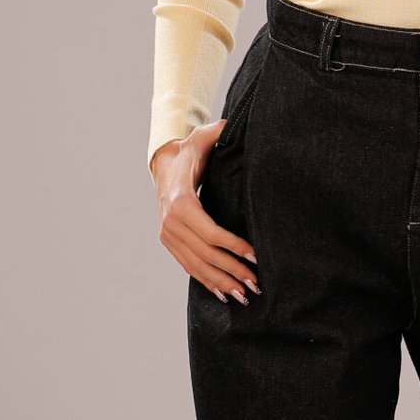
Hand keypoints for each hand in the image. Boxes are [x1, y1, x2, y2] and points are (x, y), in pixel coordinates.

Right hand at [152, 126, 259, 303]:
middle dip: (232, 271)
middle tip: (256, 284)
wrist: (163, 163)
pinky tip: (223, 294)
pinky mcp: (169, 242)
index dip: (233, 247)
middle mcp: (171, 222)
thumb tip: (235, 123)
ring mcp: (168, 235)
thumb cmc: (190, 151)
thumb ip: (218, 131)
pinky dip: (206, 282)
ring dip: (221, 282)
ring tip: (244, 295)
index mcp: (181, 202)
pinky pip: (188, 266)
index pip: (210, 232)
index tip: (255, 256)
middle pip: (205, 254)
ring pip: (197, 265)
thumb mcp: (202, 137)